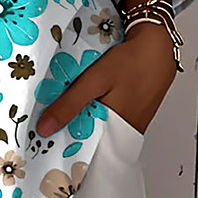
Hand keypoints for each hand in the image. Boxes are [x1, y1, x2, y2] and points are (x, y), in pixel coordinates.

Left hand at [36, 21, 177, 136]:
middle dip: (68, 133)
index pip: (82, 150)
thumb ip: (70, 105)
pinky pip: (108, 119)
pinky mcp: (132, 113)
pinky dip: (94, 111)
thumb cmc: (130, 62)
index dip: (60, 146)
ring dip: (81, 120)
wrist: (157, 47)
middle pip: (90, 140)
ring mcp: (129, 124)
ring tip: (59, 111)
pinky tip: (84, 101)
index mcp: (114, 131)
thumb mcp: (94, 80)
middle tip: (45, 124)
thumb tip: (44, 128)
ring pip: (98, 128)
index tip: (40, 141)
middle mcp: (123, 133)